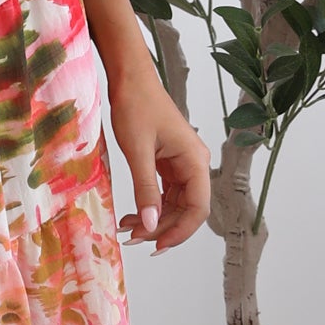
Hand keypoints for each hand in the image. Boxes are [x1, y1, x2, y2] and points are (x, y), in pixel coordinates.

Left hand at [104, 66, 209, 253]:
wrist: (130, 79)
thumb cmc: (136, 106)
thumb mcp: (138, 151)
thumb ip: (145, 190)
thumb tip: (151, 224)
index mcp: (195, 161)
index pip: (198, 208)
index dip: (180, 232)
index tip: (156, 245)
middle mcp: (194, 164)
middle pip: (186, 210)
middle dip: (161, 228)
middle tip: (132, 239)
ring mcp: (182, 164)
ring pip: (175, 204)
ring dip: (154, 220)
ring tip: (126, 229)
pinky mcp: (169, 163)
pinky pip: (165, 193)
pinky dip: (149, 206)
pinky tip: (130, 215)